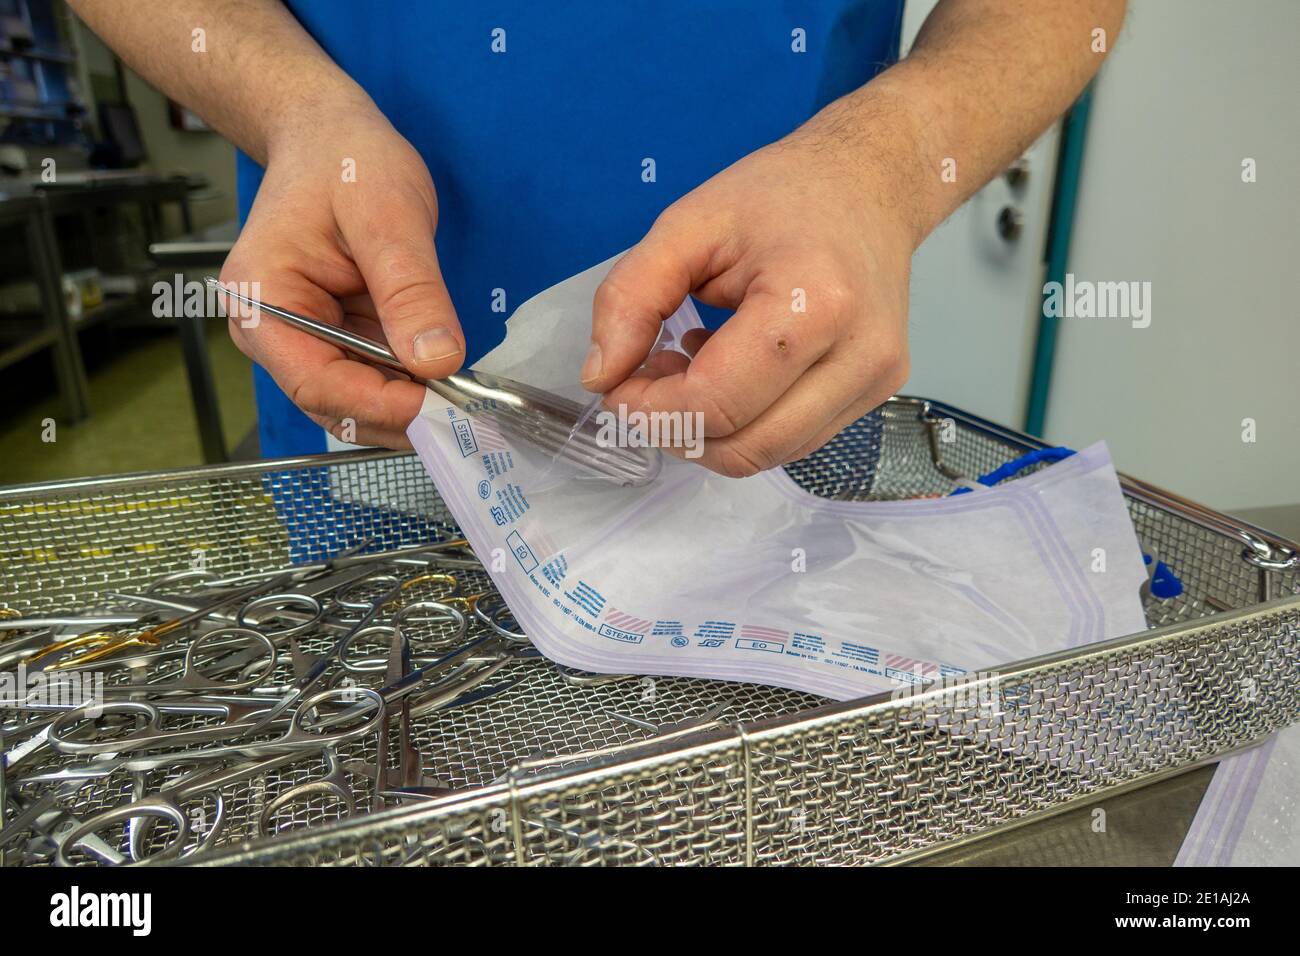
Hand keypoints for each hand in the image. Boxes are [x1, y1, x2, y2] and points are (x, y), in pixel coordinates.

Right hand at [220, 106, 463, 448]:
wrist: (329, 133)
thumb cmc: (345, 158)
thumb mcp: (388, 214)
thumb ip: (411, 289)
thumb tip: (437, 360)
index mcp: (261, 300)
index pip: (315, 384)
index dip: (379, 405)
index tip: (440, 408)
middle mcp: (270, 331)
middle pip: (333, 404)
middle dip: (398, 415)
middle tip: (465, 415)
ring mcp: (300, 338)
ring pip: (355, 400)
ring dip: (407, 406)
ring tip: (463, 400)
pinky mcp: (331, 337)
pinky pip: (370, 377)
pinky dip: (408, 385)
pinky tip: (446, 380)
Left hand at [584, 101, 919, 477]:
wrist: (870, 182)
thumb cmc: (781, 195)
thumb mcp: (686, 226)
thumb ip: (630, 298)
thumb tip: (599, 378)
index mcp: (813, 304)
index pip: (715, 403)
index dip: (650, 410)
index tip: (616, 383)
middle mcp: (858, 355)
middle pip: (743, 447)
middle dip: (674, 429)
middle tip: (645, 378)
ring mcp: (875, 381)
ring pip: (767, 456)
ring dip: (708, 432)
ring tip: (688, 367)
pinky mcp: (878, 393)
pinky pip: (793, 442)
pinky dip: (744, 423)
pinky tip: (728, 372)